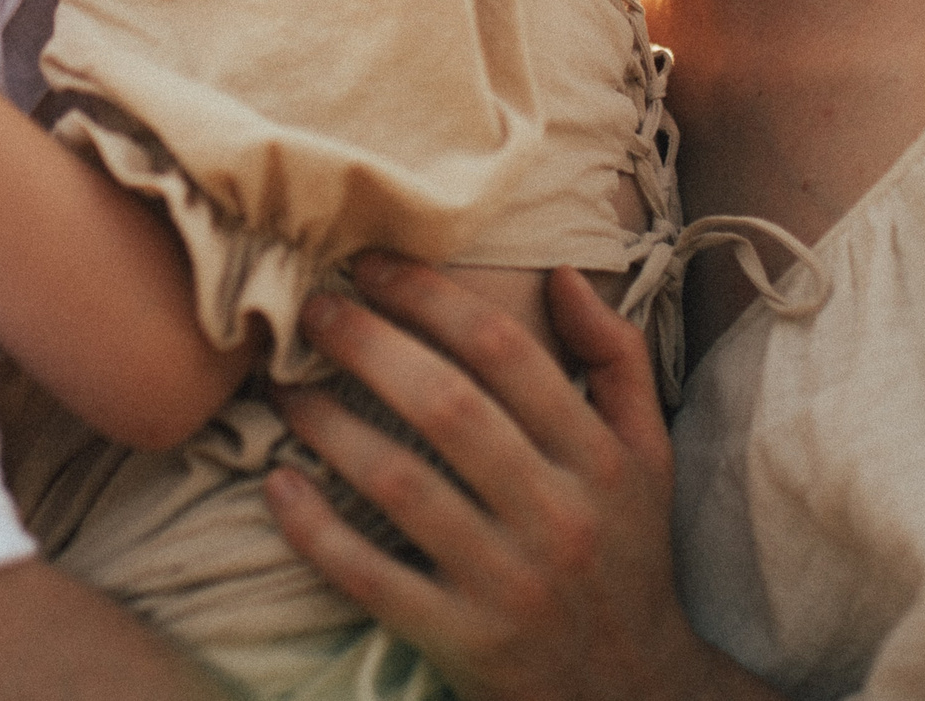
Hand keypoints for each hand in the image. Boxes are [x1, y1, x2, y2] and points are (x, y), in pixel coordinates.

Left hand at [265, 256, 764, 700]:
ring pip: (400, 485)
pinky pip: (372, 577)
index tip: (369, 266)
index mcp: (597, 457)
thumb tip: (560, 273)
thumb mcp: (648, 452)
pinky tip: (277, 484)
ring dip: (329, 427)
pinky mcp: (463, 640)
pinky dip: (316, 531)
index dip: (428, 297)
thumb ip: (617, 357)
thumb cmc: (628, 550)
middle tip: (313, 309)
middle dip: (368, 344)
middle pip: (445, 405)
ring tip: (283, 387)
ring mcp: (507, 582)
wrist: (632, 687)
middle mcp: (556, 515)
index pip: (504, 352)